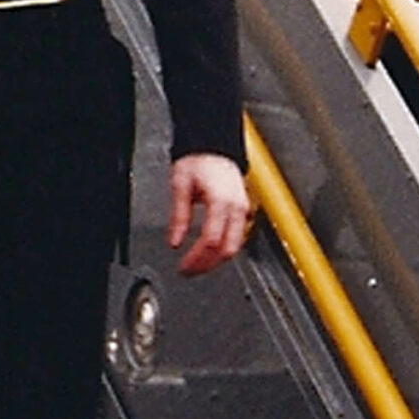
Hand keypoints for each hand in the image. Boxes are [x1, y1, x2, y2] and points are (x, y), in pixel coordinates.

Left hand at [167, 152, 249, 276]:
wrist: (214, 147)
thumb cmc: (199, 161)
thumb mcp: (181, 186)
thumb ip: (178, 216)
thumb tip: (174, 242)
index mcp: (222, 201)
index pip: (211, 241)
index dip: (196, 258)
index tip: (183, 267)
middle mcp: (237, 208)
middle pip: (227, 250)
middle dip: (207, 265)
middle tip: (189, 271)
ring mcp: (243, 210)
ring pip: (235, 247)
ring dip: (216, 260)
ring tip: (197, 265)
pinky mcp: (244, 211)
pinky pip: (238, 237)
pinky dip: (224, 249)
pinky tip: (210, 253)